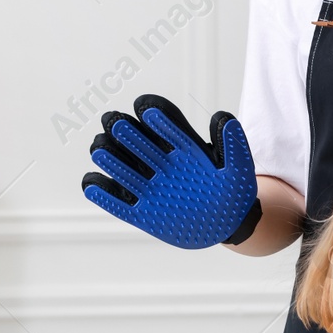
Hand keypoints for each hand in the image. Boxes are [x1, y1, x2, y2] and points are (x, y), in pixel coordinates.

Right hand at [81, 94, 261, 248]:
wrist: (230, 224)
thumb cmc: (235, 191)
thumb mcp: (239, 166)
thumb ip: (233, 143)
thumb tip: (221, 117)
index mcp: (184, 149)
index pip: (166, 125)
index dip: (156, 114)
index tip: (146, 108)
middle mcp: (163, 165)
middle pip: (139, 143)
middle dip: (125, 131)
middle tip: (115, 122)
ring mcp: (151, 188)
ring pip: (124, 169)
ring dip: (111, 158)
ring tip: (102, 148)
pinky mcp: (144, 214)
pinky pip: (118, 203)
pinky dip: (103, 194)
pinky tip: (93, 183)